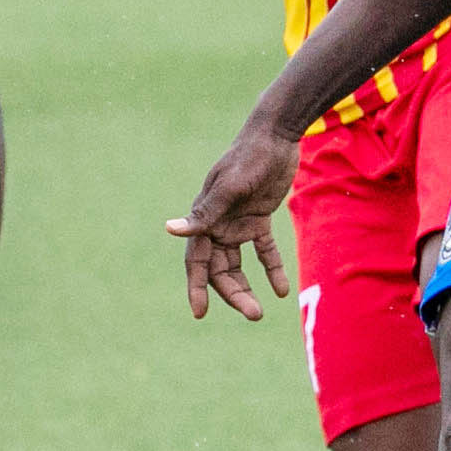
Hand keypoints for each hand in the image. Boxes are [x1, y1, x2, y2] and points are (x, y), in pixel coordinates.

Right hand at [169, 124, 298, 321]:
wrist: (276, 135)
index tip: (200, 313)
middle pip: (219, 268)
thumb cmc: (250, 158)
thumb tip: (169, 229)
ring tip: (260, 312)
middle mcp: (217, 223)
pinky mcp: (258, 218)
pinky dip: (271, 269)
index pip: (197, 260)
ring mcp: (237, 222)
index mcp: (205, 217)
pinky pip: (263, 250)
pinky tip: (281, 290)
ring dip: (247, 287)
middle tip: (253, 315)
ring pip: (237, 264)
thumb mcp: (230, 187)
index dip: (197, 287)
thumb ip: (204, 213)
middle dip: (232, 293)